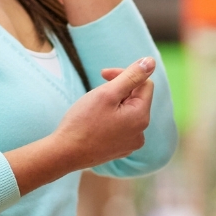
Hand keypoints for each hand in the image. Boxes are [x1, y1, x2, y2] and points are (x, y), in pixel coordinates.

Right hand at [5, 57, 154, 193]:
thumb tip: (151, 62)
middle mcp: (141, 133)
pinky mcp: (120, 150)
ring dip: (113, 104)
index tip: (103, 75)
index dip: (125, 74)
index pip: (144, 84)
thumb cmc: (83, 121)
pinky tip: (94, 124)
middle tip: (95, 94)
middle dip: (118, 91)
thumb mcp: (107, 93)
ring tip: (94, 110)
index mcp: (141, 117)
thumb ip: (132, 76)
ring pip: (127, 112)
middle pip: (136, 99)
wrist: (65, 153)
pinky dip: (109, 119)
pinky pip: (120, 127)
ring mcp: (130, 144)